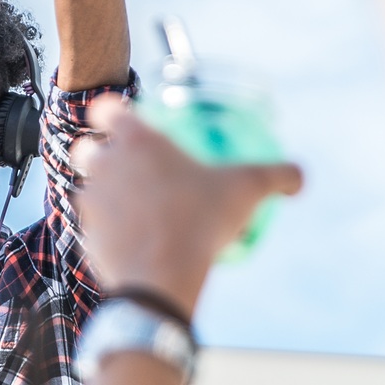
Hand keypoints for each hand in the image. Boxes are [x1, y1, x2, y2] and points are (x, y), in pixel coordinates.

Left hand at [73, 97, 301, 314]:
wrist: (162, 277)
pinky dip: (105, 230)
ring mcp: (90, 201)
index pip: (106, 107)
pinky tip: (129, 239)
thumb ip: (275, 176)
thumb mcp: (247, 190)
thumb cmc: (202, 222)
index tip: (124, 120)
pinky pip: (91, 227)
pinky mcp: (85, 236)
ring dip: (103, 193)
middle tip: (126, 165)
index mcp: (136, 140)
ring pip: (86, 188)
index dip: (112, 110)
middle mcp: (104, 165)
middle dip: (99, 151)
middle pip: (86, 147)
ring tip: (132, 207)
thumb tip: (298, 177)